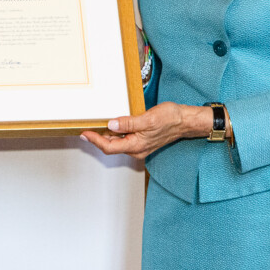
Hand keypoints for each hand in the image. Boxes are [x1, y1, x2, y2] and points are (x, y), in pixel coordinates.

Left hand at [80, 102, 208, 160]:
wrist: (185, 121)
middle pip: (111, 147)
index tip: (85, 133)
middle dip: (97, 140)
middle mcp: (136, 150)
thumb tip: (111, 125)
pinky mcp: (142, 141)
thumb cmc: (169, 119)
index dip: (95, 140)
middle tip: (85, 130)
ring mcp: (139, 146)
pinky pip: (124, 140)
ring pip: (117, 144)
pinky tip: (112, 126)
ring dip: (105, 137)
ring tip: (95, 128)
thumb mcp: (147, 119)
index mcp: (136, 146)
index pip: (109, 147)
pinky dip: (115, 135)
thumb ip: (128, 123)